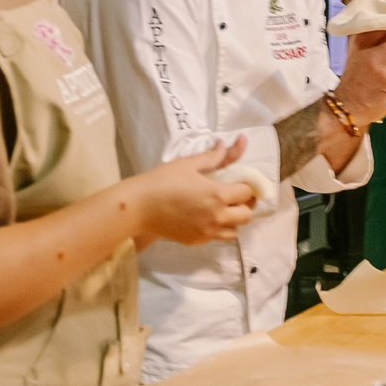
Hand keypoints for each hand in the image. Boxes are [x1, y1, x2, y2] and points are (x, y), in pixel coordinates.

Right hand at [131, 139, 257, 245]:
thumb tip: (225, 144)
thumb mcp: (188, 164)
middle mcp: (216, 217)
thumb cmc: (162, 181)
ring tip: (222, 209)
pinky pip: (217, 238)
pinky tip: (206, 218)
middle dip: (244, 205)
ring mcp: (207, 232)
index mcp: (217, 195)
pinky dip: (218, 229)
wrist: (139, 207)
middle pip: (246, 215)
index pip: (247, 193)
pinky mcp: (196, 241)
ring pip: (234, 231)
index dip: (247, 186)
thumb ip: (212, 157)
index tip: (242, 182)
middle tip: (235, 196)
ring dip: (233, 220)